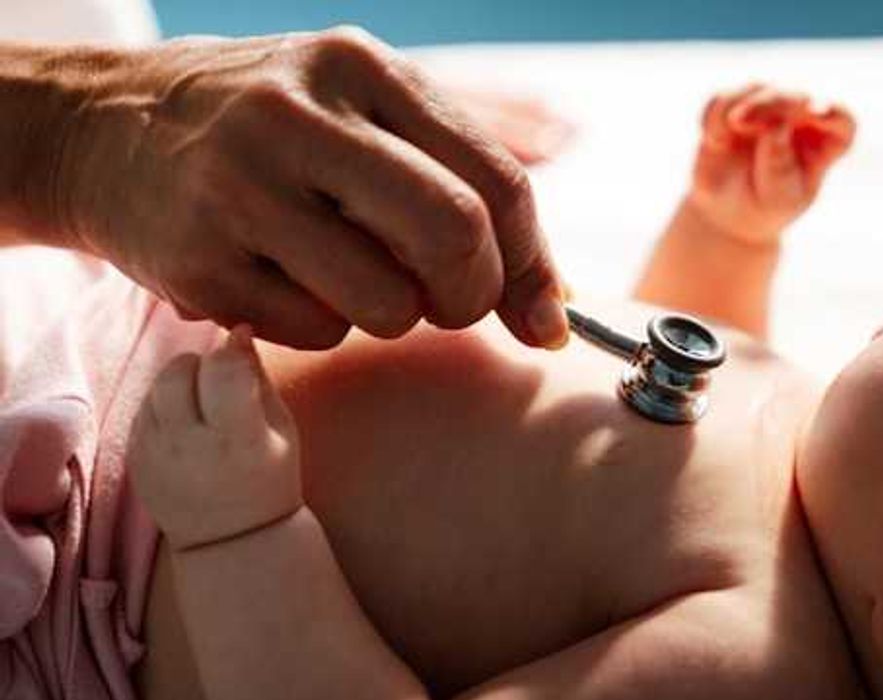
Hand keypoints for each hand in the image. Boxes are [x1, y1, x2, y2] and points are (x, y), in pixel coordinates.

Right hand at [61, 28, 567, 349]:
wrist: (102, 128)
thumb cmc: (271, 134)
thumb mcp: (363, 119)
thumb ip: (463, 189)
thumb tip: (552, 314)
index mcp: (361, 68)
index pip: (498, 181)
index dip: (530, 263)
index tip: (535, 312)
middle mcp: (301, 116)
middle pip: (455, 234)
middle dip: (472, 294)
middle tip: (445, 302)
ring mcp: (240, 187)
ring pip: (388, 303)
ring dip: (389, 316)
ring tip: (344, 276)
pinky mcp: (198, 260)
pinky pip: (316, 332)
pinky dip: (320, 326)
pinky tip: (278, 281)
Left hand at [128, 326, 301, 550]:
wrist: (233, 540)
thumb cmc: (270, 479)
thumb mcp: (282, 429)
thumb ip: (258, 378)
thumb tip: (238, 332)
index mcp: (239, 439)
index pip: (223, 367)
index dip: (232, 349)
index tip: (241, 348)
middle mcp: (191, 447)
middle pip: (179, 371)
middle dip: (200, 363)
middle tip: (218, 379)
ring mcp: (156, 456)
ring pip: (156, 388)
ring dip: (179, 383)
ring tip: (202, 405)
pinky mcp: (134, 461)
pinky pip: (143, 411)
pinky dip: (163, 407)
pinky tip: (186, 426)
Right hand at [688, 84, 855, 246]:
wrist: (730, 211)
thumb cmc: (764, 206)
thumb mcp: (778, 196)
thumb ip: (779, 164)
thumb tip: (775, 124)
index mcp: (826, 142)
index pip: (842, 120)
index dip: (833, 112)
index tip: (817, 111)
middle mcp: (802, 118)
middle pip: (796, 97)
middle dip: (770, 103)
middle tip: (740, 120)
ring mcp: (769, 108)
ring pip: (758, 89)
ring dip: (738, 103)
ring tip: (721, 135)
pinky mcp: (737, 105)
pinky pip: (725, 97)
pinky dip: (714, 114)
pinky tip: (714, 140)